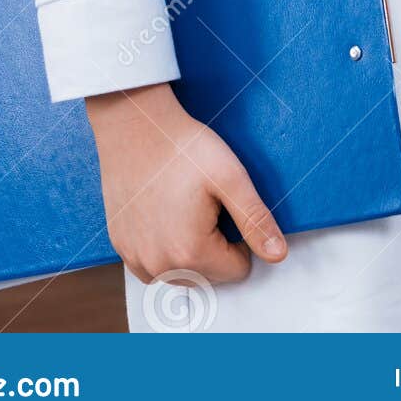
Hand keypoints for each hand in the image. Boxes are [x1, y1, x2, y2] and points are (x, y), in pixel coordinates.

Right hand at [85, 81, 288, 284]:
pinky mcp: (121, 246)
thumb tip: (279, 255)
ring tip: (182, 207)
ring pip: (181, 274)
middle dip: (214, 246)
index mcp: (191, 252)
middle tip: (202, 203)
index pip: (238, 270)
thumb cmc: (182, 146)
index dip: (239, 237)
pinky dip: (162, 250)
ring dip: (188, 252)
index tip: (224, 206)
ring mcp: (136, 258)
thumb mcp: (230, 177)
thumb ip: (255, 220)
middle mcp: (159, 265)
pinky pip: (152, 266)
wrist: (135, 124)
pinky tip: (162, 215)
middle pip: (209, 276)